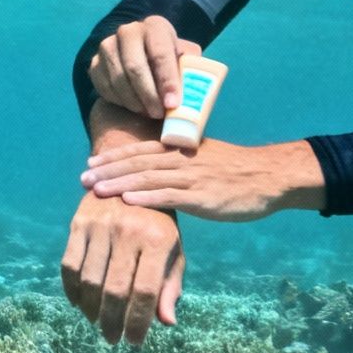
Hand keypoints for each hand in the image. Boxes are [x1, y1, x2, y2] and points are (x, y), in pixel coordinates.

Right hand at [60, 190, 184, 346]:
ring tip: (98, 322)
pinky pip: (69, 264)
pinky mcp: (79, 223)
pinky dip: (71, 290)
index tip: (135, 342)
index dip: (139, 323)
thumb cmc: (157, 222)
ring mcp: (100, 226)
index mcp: (158, 240)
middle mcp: (128, 231)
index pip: (146, 292)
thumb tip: (166, 322)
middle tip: (113, 339)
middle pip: (115, 290)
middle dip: (112, 322)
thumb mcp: (173, 249)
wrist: (131, 176)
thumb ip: (170, 286)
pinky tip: (79, 303)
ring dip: (91, 310)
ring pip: (90, 281)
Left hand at [81, 139, 326, 221]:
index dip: (114, 157)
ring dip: (119, 185)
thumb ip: (180, 162)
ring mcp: (192, 177)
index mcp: (182, 149)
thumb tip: (156, 170)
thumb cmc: (237, 170)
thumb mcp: (205, 159)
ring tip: (95, 191)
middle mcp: (182, 160)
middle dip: (108, 171)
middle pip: (138, 163)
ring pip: (148, 178)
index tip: (91, 164)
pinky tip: (128, 203)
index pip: (140, 150)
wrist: (270, 177)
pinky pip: (171, 196)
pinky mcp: (203, 196)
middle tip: (83, 179)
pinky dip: (147, 199)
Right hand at [87, 16, 201, 118]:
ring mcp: (107, 46)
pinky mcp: (94, 63)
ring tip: (149, 113)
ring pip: (118, 80)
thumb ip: (190, 71)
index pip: (160, 54)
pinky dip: (120, 102)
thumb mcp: (186, 60)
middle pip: (135, 67)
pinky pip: (104, 87)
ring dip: (134, 102)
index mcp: (155, 26)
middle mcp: (128, 31)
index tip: (173, 104)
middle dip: (149, 95)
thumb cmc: (171, 62)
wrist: (145, 57)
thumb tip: (193, 92)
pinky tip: (134, 107)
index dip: (167, 80)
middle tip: (159, 115)